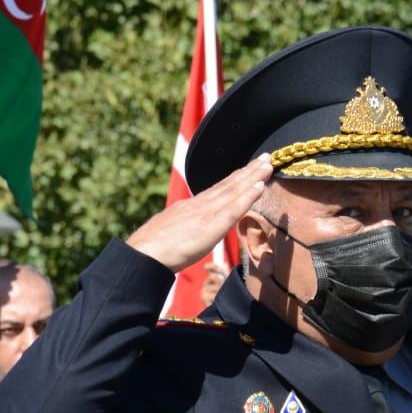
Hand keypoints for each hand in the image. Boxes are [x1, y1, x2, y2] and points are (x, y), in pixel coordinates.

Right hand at [126, 155, 272, 272]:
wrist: (143, 255)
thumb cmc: (154, 251)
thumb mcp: (171, 232)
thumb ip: (184, 227)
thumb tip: (189, 229)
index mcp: (191, 207)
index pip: (218, 190)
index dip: (235, 178)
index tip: (250, 168)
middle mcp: (200, 205)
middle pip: (229, 185)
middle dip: (249, 171)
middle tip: (266, 157)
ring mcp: (206, 213)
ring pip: (234, 191)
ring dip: (253, 177)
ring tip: (267, 165)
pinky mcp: (211, 225)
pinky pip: (233, 209)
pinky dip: (247, 197)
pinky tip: (260, 187)